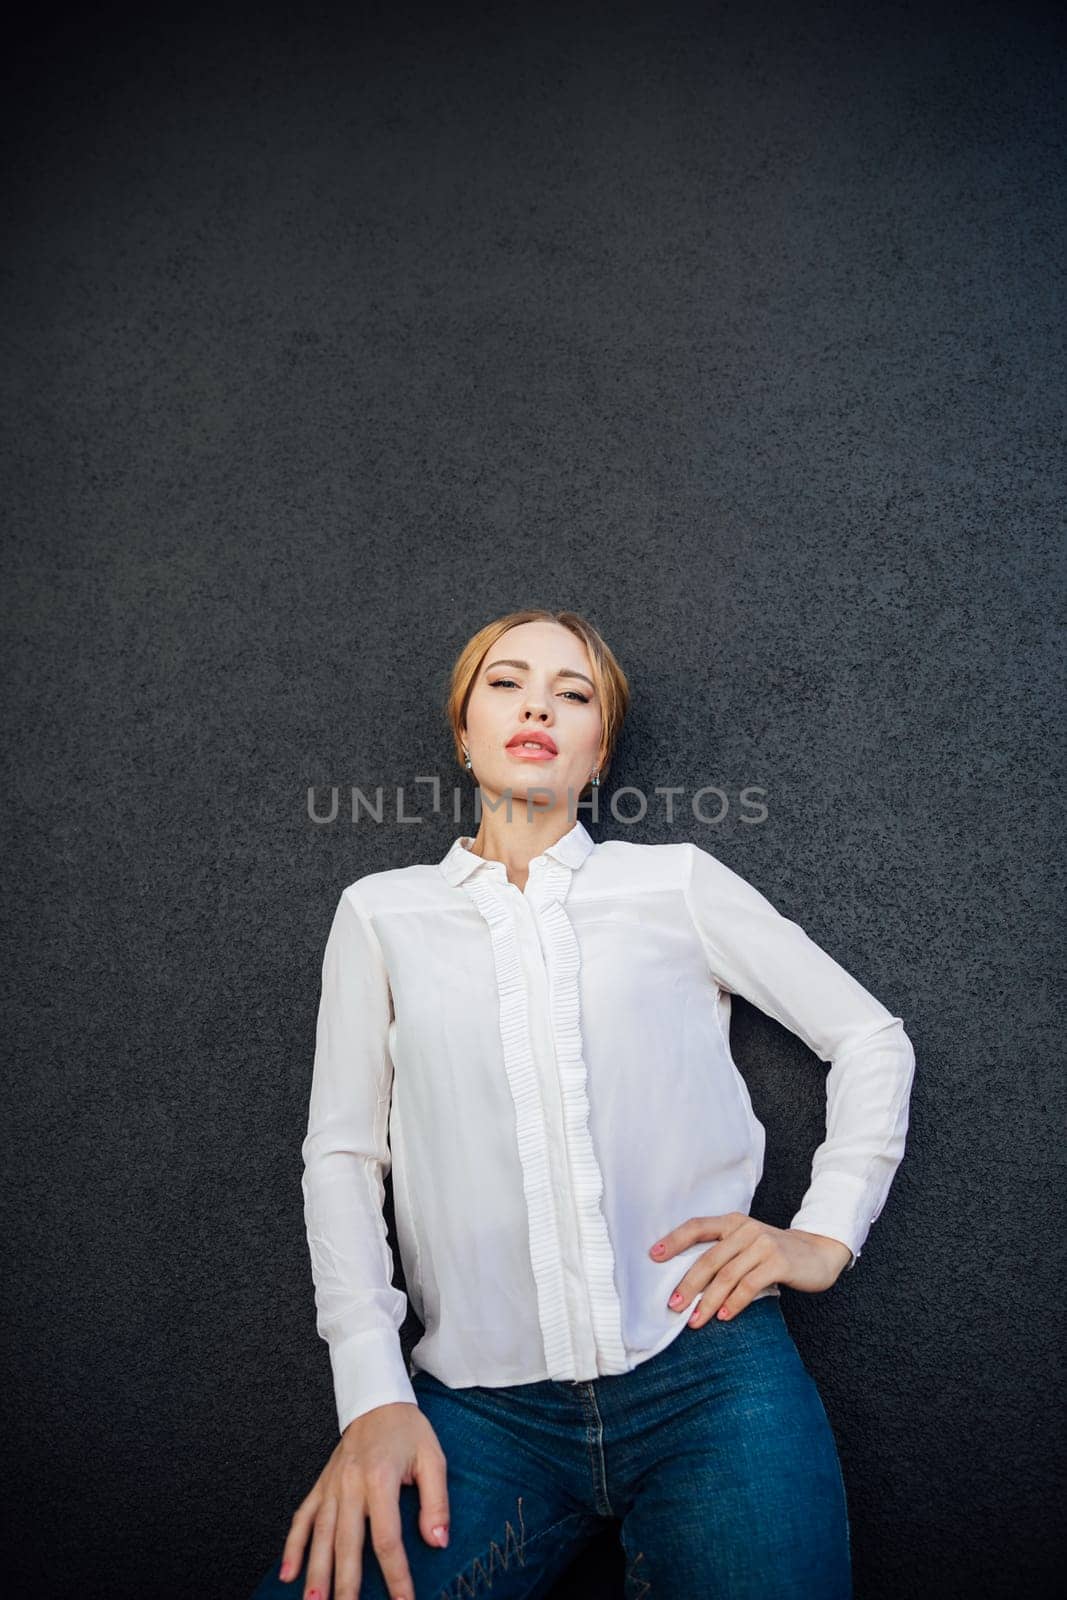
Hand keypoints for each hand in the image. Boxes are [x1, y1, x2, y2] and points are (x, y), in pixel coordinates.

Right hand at [277, 1401, 449, 1599]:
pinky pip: (302, 1518)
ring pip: (319, 1536)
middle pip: (346, 1544)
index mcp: (380, 1478)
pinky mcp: (321, 1485)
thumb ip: (436, 1501)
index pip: (387, 1538)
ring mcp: (332, 1486)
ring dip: (315, 1573)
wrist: (377, 1398)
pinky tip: (288, 1572)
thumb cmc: (407, 1429)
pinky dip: (292, 1546)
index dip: (395, 1575)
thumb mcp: (433, 1458)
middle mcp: (350, 1484)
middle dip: (346, 1585)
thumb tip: (438, 1541)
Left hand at [649, 1213, 854, 1326]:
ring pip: (727, 1276)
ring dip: (708, 1301)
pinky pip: (750, 1285)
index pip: (697, 1227)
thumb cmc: (774, 1254)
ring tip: (695, 1320)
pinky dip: (734, 1302)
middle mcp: (745, 1229)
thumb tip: (687, 1283)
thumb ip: (723, 1254)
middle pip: (708, 1258)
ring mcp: (763, 1244)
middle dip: (688, 1284)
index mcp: (732, 1222)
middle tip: (673, 1305)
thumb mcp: (747, 1246)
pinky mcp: (778, 1261)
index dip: (674, 1241)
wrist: (818, 1253)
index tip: (653, 1256)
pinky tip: (725, 1317)